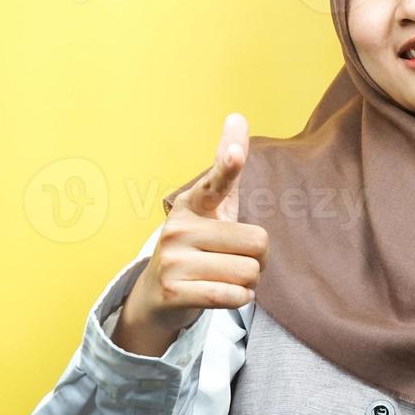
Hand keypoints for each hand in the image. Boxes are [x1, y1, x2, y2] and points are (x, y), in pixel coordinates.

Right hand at [118, 113, 268, 351]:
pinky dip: (239, 299)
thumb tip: (237, 115)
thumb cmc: (195, 246)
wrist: (156, 298)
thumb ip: (227, 169)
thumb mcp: (212, 207)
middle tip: (233, 260)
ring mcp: (173, 260)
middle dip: (258, 259)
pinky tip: (224, 294)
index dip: (228, 166)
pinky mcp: (174, 292)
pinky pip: (234, 297)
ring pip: (250, 273)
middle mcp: (179, 228)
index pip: (217, 182)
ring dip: (249, 282)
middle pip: (258, 242)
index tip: (236, 153)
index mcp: (192, 204)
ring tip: (224, 278)